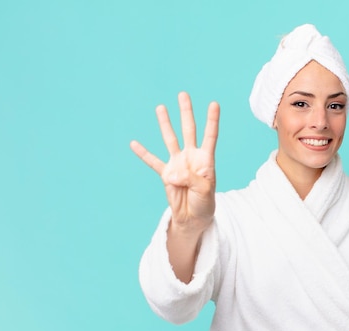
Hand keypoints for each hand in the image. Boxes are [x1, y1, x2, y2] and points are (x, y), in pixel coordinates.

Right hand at [130, 92, 219, 231]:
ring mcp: (178, 164)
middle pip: (188, 130)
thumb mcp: (204, 191)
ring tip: (161, 107)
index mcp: (206, 160)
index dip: (212, 120)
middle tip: (183, 94)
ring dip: (165, 124)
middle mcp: (192, 157)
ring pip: (170, 139)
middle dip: (186, 112)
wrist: (194, 218)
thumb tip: (172, 173)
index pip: (210, 136)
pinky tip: (134, 143)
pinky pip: (153, 162)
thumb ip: (191, 179)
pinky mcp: (166, 174)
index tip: (214, 103)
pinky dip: (143, 154)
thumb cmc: (205, 203)